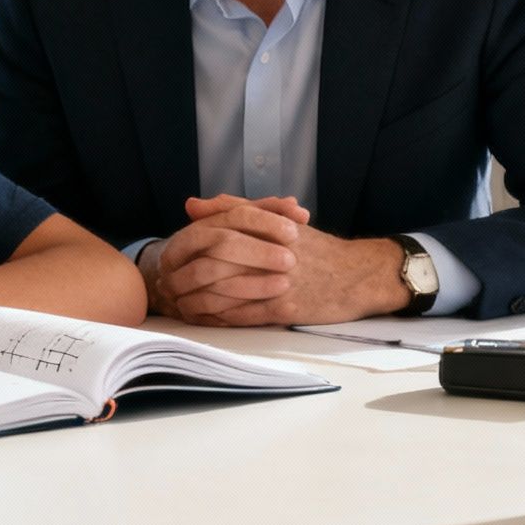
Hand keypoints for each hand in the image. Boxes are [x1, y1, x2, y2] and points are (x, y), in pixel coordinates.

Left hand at [157, 196, 408, 325]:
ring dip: (196, 301)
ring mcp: (278, 283)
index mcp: (267, 227)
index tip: (168, 255)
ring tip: (179, 304)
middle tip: (167, 285)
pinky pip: (242, 316)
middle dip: (185, 276)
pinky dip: (218, 319)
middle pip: (214, 263)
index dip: (186, 246)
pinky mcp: (285, 310)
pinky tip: (205, 319)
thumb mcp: (280, 221)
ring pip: (224, 293)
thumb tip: (193, 206)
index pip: (215, 233)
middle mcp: (271, 253)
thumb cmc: (316, 249)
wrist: (358, 276)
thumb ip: (235, 209)